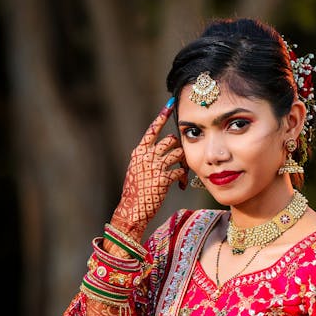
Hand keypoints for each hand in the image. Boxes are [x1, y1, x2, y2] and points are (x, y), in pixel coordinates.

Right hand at [112, 102, 186, 237]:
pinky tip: (180, 185)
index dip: (163, 116)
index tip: (171, 105)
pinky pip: (181, 171)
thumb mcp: (137, 169)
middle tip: (179, 159)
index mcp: (139, 151)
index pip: (153, 129)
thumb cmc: (136, 191)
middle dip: (178, 147)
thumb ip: (147, 157)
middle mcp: (147, 156)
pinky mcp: (164, 178)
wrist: (132, 209)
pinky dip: (183, 177)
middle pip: (171, 140)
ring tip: (181, 173)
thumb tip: (161, 149)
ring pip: (179, 153)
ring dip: (183, 162)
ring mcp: (155, 166)